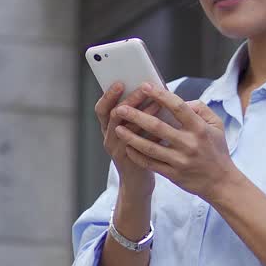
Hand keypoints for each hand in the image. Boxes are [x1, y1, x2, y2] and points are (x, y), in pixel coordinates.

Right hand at [94, 82, 164, 196]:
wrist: (137, 182)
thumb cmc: (139, 150)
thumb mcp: (132, 130)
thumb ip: (136, 113)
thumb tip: (152, 89)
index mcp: (108, 127)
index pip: (102, 108)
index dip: (108, 95)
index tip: (120, 82)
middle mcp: (109, 138)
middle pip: (114, 115)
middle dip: (129, 101)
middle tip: (143, 89)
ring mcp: (117, 151)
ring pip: (127, 130)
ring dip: (143, 115)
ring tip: (157, 103)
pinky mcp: (130, 161)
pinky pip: (140, 145)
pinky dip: (151, 133)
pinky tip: (164, 125)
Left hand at [112, 84, 236, 200]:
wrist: (221, 183)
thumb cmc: (217, 150)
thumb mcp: (216, 125)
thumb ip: (200, 109)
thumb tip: (181, 101)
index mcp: (199, 128)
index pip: (178, 107)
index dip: (161, 95)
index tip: (145, 86)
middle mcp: (189, 144)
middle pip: (158, 127)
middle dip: (136, 116)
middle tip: (120, 108)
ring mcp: (180, 161)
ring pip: (150, 147)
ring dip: (131, 137)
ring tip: (117, 128)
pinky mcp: (173, 174)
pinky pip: (151, 164)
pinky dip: (137, 156)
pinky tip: (127, 147)